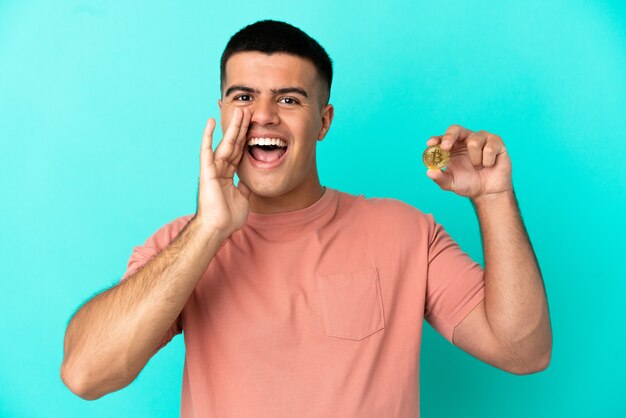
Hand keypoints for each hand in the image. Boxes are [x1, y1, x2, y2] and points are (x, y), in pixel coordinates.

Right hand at [196, 108, 251, 236]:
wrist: (218, 228)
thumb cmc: (228, 217)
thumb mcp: (244, 198)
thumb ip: (245, 187)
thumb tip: (250, 181)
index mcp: (228, 175)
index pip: (239, 152)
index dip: (245, 138)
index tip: (251, 125)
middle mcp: (220, 169)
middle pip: (233, 144)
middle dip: (241, 127)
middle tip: (247, 111)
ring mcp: (213, 168)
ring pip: (225, 143)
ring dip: (232, 127)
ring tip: (238, 111)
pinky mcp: (207, 171)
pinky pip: (207, 150)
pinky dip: (208, 136)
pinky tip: (210, 122)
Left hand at [425, 124, 512, 200]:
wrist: (488, 192)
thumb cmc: (468, 184)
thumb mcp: (451, 183)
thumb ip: (440, 178)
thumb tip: (429, 171)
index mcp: (452, 147)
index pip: (442, 138)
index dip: (436, 139)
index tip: (430, 144)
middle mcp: (465, 139)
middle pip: (456, 129)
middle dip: (449, 136)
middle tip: (446, 147)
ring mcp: (481, 139)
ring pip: (474, 141)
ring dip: (475, 159)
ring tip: (478, 167)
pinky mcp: (496, 142)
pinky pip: (489, 148)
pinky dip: (487, 161)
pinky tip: (489, 165)